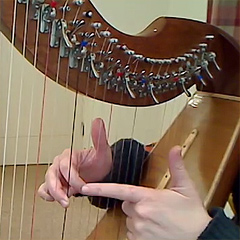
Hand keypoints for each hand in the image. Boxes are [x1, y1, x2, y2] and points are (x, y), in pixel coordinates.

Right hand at [38, 118, 111, 207]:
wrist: (101, 172)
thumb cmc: (100, 162)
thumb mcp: (102, 151)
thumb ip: (99, 137)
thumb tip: (98, 121)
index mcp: (69, 155)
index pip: (65, 166)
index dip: (72, 178)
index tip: (82, 186)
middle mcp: (60, 164)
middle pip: (51, 176)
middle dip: (57, 189)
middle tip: (66, 201)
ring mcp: (58, 174)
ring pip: (47, 183)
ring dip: (53, 194)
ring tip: (64, 202)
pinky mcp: (57, 184)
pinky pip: (46, 190)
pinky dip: (49, 196)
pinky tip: (59, 199)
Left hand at [81, 146, 211, 239]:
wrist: (200, 238)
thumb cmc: (191, 214)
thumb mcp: (186, 187)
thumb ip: (176, 166)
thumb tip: (175, 148)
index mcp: (148, 198)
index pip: (120, 190)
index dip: (100, 188)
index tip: (85, 188)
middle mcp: (141, 214)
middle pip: (127, 204)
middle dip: (136, 203)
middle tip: (155, 206)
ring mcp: (140, 230)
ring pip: (130, 218)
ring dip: (139, 217)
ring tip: (157, 219)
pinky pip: (132, 233)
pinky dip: (140, 230)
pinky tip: (154, 228)